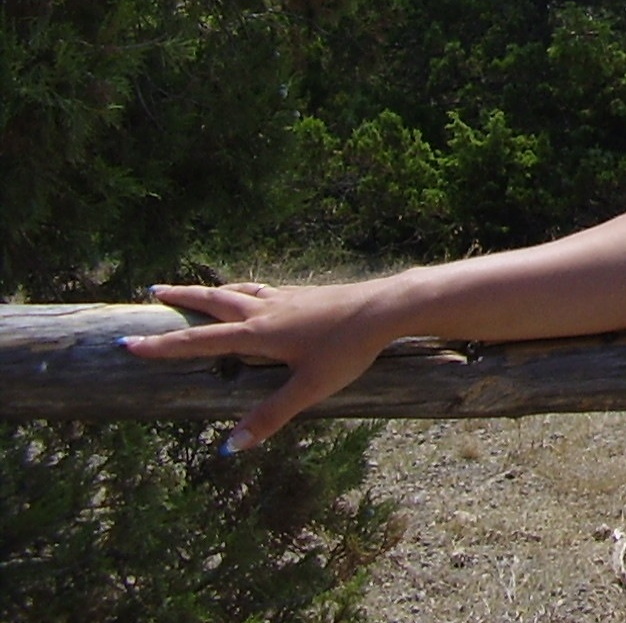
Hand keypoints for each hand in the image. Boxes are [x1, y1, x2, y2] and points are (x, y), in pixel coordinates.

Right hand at [123, 278, 403, 451]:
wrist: (385, 307)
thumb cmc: (348, 349)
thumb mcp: (309, 389)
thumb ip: (270, 416)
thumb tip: (230, 446)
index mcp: (259, 333)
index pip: (200, 341)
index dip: (163, 345)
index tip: (129, 343)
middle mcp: (267, 309)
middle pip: (214, 300)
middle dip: (182, 298)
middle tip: (152, 292)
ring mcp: (288, 297)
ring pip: (240, 290)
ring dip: (213, 290)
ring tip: (199, 291)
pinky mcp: (306, 293)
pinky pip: (265, 289)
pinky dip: (247, 290)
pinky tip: (257, 295)